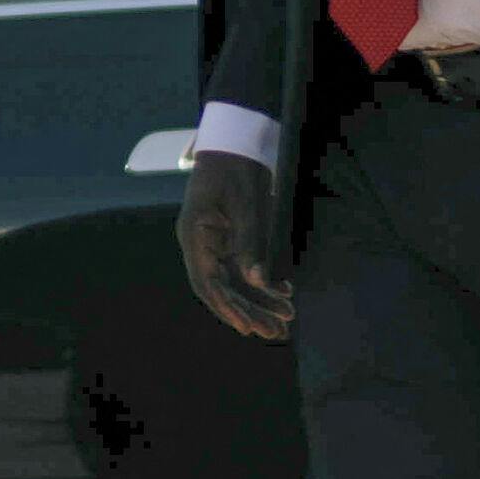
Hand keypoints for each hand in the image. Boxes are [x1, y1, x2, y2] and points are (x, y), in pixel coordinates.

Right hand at [176, 150, 294, 340]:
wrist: (237, 145)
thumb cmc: (236, 170)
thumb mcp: (246, 205)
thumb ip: (249, 244)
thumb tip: (256, 281)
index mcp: (194, 236)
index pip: (206, 282)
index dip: (226, 308)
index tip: (248, 328)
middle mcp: (200, 245)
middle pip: (221, 288)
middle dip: (248, 312)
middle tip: (277, 333)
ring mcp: (214, 244)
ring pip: (233, 283)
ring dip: (257, 302)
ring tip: (284, 322)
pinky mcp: (229, 242)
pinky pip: (243, 270)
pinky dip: (262, 284)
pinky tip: (284, 293)